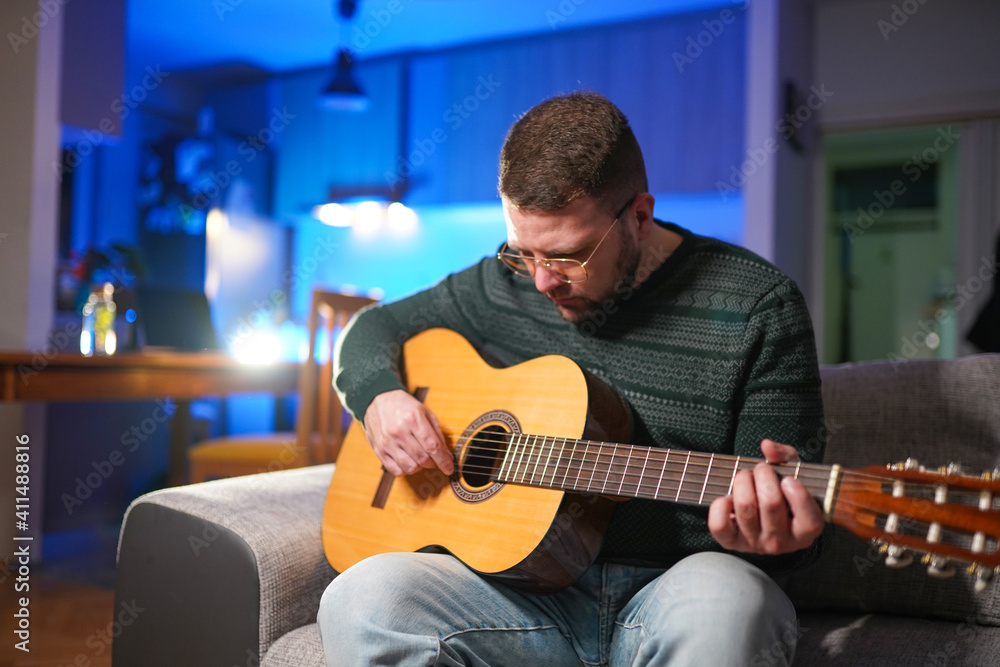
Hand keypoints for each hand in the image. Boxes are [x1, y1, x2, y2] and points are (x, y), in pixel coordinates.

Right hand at [363, 390, 452, 476]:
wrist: (378, 400)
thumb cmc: (404, 406)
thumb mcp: (425, 412)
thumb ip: (437, 433)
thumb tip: (446, 455)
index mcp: (412, 418)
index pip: (432, 446)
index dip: (443, 460)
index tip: (449, 468)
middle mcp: (398, 431)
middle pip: (422, 458)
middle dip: (433, 463)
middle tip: (435, 459)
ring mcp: (387, 442)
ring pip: (410, 467)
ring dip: (420, 467)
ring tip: (420, 458)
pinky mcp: (378, 450)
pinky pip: (396, 470)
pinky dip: (406, 470)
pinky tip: (408, 460)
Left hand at [707, 439, 823, 554]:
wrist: (761, 511)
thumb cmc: (781, 490)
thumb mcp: (792, 471)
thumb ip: (785, 455)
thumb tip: (767, 446)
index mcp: (804, 531)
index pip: (809, 522)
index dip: (799, 496)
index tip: (789, 479)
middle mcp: (781, 542)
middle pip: (771, 504)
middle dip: (764, 475)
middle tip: (762, 469)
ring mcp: (755, 544)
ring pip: (745, 508)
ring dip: (743, 482)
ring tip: (746, 476)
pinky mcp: (731, 542)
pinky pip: (720, 524)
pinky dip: (720, 505)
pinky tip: (729, 497)